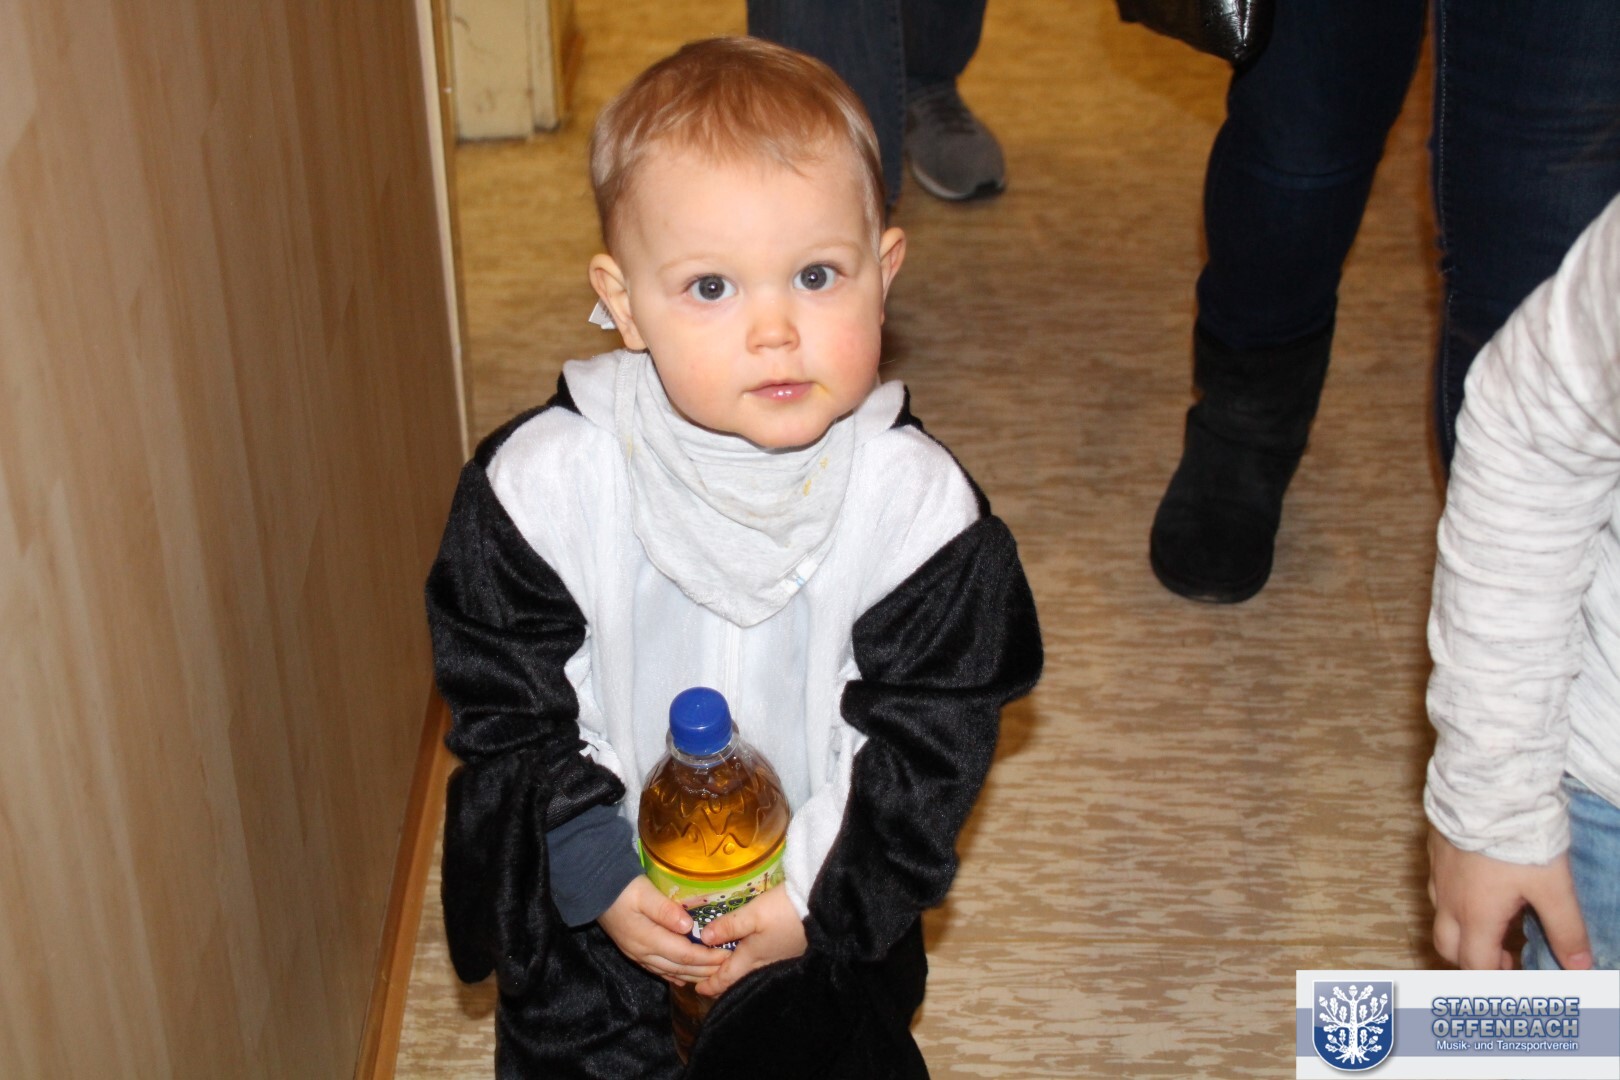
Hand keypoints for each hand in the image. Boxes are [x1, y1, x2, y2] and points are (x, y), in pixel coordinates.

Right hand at [598, 876, 724, 985]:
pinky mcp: (634, 952)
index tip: (727, 956)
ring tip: (713, 976)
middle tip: (728, 969)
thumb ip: (665, 910)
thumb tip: (688, 927)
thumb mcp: (644, 893)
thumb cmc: (622, 888)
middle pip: (679, 967)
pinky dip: (675, 975)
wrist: (595, 891)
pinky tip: (684, 978)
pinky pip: (658, 970)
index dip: (706, 958)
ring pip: (670, 971)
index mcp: (647, 938)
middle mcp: (643, 952)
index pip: (684, 954)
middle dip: (705, 970)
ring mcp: (637, 955)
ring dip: (693, 975)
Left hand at [693, 886, 807, 997]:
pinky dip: (751, 966)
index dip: (711, 985)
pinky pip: (764, 965)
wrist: (821, 908)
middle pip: (738, 978)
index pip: (726, 978)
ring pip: (751, 973)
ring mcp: (779, 959)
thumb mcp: (752, 915)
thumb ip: (728, 926)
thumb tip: (703, 938)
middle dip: (722, 983)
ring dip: (737, 974)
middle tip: (707, 983)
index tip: (698, 990)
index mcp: (751, 958)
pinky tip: (752, 958)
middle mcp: (764, 964)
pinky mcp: (790, 951)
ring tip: (726, 972)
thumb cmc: (783, 911)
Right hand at [1427, 828, 1592, 969]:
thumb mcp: (1553, 887)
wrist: (1486, 790)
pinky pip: (1437, 885)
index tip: (1516, 972)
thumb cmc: (1518, 841)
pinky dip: (1454, 898)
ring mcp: (1437, 875)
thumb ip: (1566, 930)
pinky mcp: (1435, 851)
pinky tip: (1477, 882)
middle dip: (1470, 958)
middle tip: (1503, 954)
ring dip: (1461, 928)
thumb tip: (1579, 966)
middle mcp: (1449, 901)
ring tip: (1492, 918)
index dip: (1495, 978)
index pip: (1476, 964)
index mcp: (1476, 916)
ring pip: (1439, 916)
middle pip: (1447, 947)